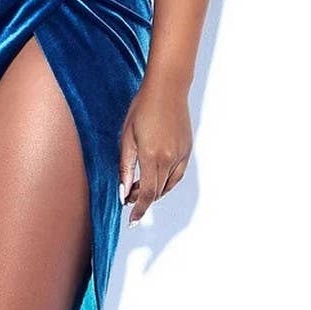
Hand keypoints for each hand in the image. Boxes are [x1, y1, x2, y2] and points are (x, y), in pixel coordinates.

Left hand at [118, 81, 192, 225]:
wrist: (166, 89)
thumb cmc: (142, 108)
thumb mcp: (126, 137)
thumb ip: (125, 166)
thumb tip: (123, 191)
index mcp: (152, 156)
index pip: (146, 193)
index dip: (139, 209)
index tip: (132, 220)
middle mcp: (170, 159)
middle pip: (157, 191)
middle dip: (142, 199)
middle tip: (128, 195)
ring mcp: (181, 155)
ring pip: (168, 185)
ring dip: (154, 191)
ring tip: (139, 187)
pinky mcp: (187, 150)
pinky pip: (177, 175)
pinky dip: (167, 181)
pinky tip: (156, 177)